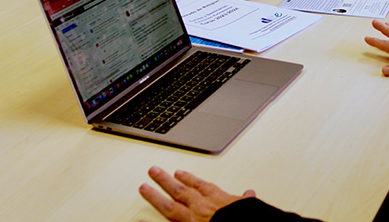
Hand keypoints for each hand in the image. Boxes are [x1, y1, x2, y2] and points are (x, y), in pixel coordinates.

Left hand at [139, 167, 254, 221]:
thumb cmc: (244, 219)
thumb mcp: (249, 207)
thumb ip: (244, 200)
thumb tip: (249, 193)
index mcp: (216, 199)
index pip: (200, 185)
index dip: (189, 178)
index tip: (180, 172)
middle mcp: (200, 207)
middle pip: (179, 190)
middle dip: (166, 181)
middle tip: (153, 172)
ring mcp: (189, 220)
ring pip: (168, 205)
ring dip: (155, 196)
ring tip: (143, 188)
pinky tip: (138, 220)